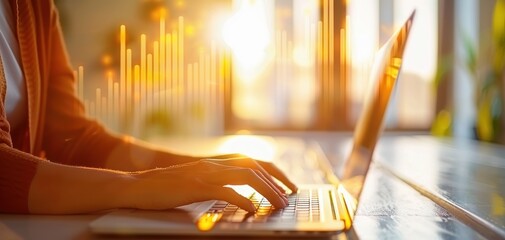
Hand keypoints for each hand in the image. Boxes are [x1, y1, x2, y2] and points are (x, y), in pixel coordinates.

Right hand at [124, 159, 294, 211]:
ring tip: (279, 204)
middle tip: (290, 196)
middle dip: (277, 181)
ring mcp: (204, 173)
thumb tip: (237, 193)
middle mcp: (212, 164)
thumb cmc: (164, 187)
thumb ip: (214, 181)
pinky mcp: (195, 186)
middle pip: (254, 166)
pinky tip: (252, 210)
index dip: (273, 171)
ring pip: (246, 176)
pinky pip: (226, 191)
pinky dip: (242, 200)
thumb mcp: (194, 181)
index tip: (287, 185)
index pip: (252, 161)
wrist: (135, 185)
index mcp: (214, 162)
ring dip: (266, 190)